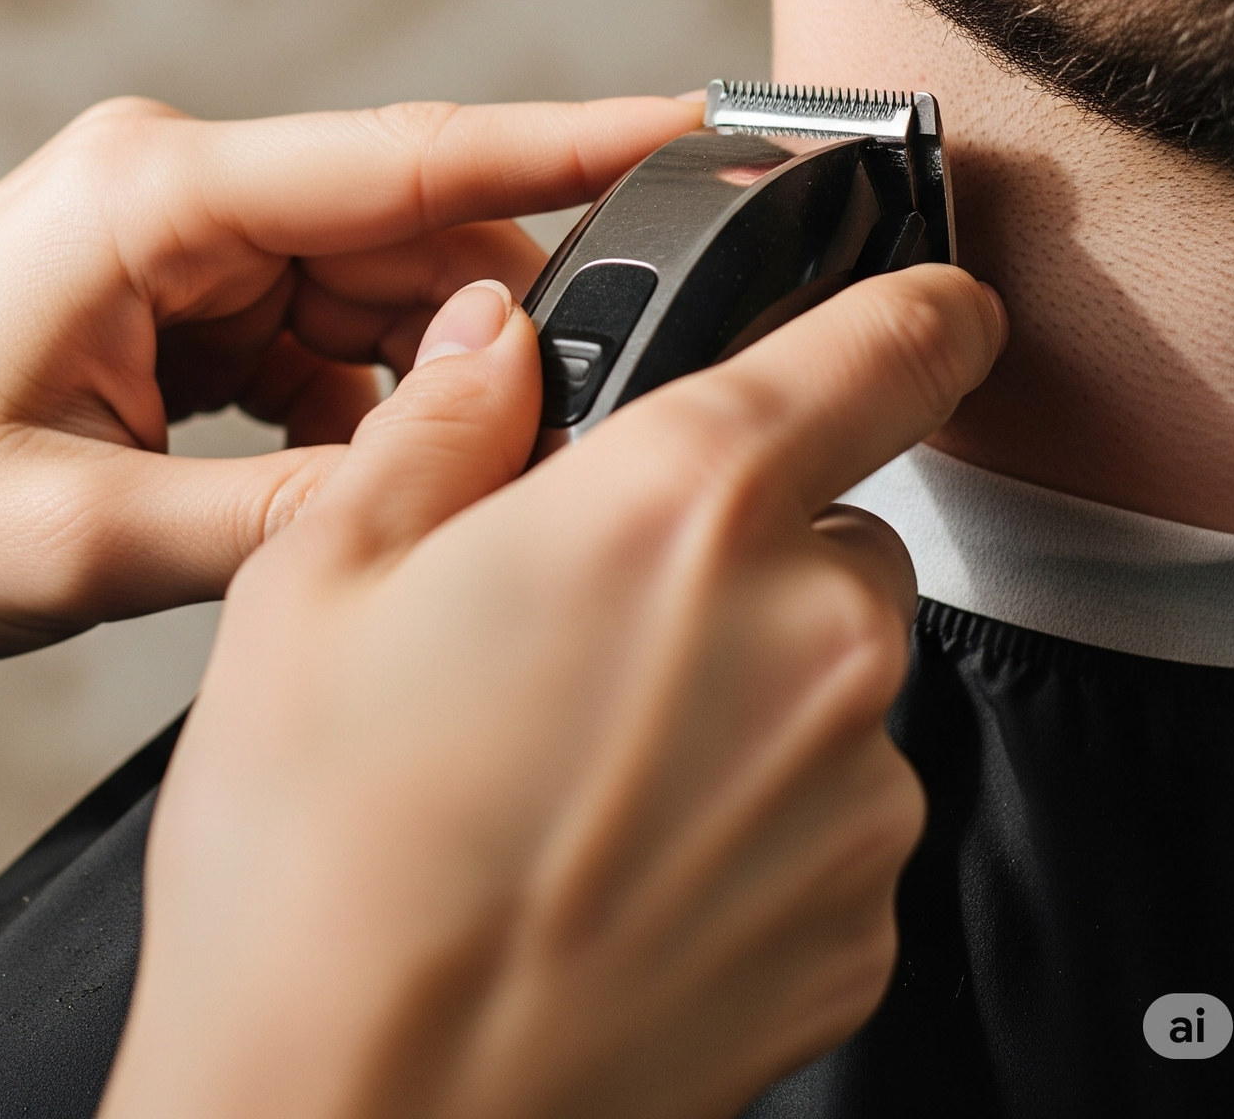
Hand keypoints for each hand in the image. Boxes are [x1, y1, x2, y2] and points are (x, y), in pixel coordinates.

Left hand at [0, 94, 693, 665]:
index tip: (703, 124)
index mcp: (149, 192)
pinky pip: (308, 338)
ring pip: (367, 295)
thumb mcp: (91, 537)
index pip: (411, 157)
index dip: (573, 143)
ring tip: (425, 494)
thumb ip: (301, 507)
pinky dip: (347, 410)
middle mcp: (170, 187)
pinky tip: (341, 487)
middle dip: (493, 332)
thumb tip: (469, 468)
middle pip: (405, 236)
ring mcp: (167, 241)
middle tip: (564, 444)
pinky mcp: (163, 298)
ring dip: (410, 387)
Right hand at [106, 265, 1006, 1118]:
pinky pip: (835, 808)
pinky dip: (753, 806)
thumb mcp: (320, 576)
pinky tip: (611, 848)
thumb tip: (495, 337)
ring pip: (831, 671)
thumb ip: (443, 420)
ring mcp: (851, 799)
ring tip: (569, 752)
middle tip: (579, 610)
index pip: (891, 345)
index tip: (918, 308)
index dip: (915, 306)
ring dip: (738, 678)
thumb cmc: (316, 856)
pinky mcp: (856, 927)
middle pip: (832, 524)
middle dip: (729, 541)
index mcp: (677, 509)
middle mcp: (804, 640)